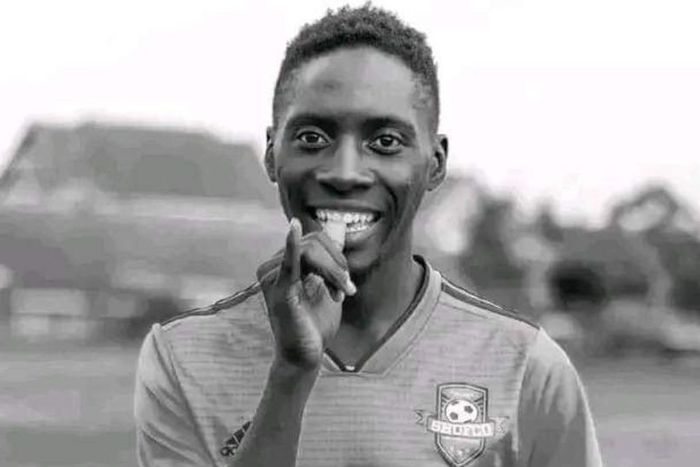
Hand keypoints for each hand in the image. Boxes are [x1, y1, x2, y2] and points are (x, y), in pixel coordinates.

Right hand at [257, 218, 355, 370]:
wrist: (306, 356)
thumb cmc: (313, 324)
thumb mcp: (325, 286)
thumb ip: (328, 262)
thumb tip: (335, 233)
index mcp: (281, 264)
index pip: (312, 240)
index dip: (334, 255)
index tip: (345, 280)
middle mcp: (272, 267)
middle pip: (313, 243)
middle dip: (336, 264)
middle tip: (347, 288)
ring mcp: (272, 277)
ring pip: (311, 252)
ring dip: (334, 271)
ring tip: (342, 293)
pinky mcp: (279, 290)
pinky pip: (288, 262)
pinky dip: (292, 244)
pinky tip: (294, 228)